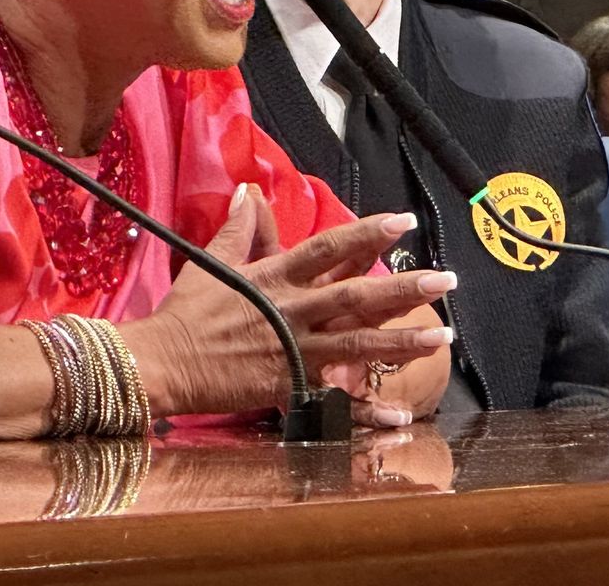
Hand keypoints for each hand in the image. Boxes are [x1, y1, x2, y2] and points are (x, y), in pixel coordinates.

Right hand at [121, 185, 455, 419]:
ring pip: (357, 346)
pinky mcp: (289, 388)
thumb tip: (248, 191)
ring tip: (441, 339)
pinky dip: (368, 413)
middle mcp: (293, 311)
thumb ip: (239, 229)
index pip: (329, 248)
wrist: (163, 363)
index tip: (404, 222)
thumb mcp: (213, 263)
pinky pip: (335, 405)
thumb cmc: (187, 312)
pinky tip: (401, 416)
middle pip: (357, 297)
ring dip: (402, 342)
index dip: (367, 233)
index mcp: (276, 276)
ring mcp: (295, 352)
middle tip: (445, 280)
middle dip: (404, 288)